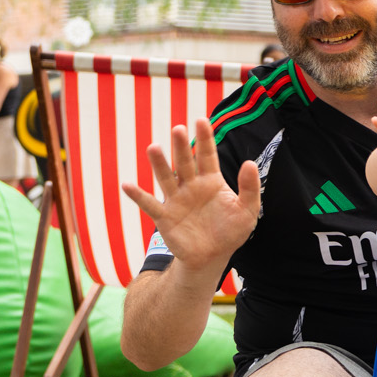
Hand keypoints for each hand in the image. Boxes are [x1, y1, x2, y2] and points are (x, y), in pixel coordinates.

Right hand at [120, 119, 260, 269]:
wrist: (213, 256)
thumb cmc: (231, 231)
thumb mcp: (247, 210)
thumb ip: (250, 188)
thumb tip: (249, 163)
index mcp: (211, 181)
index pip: (207, 155)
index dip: (205, 138)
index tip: (201, 119)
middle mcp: (191, 186)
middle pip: (184, 162)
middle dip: (181, 146)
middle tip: (177, 129)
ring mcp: (176, 200)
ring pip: (166, 178)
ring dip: (159, 164)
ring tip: (153, 147)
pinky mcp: (164, 216)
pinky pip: (149, 204)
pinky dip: (138, 195)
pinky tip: (127, 185)